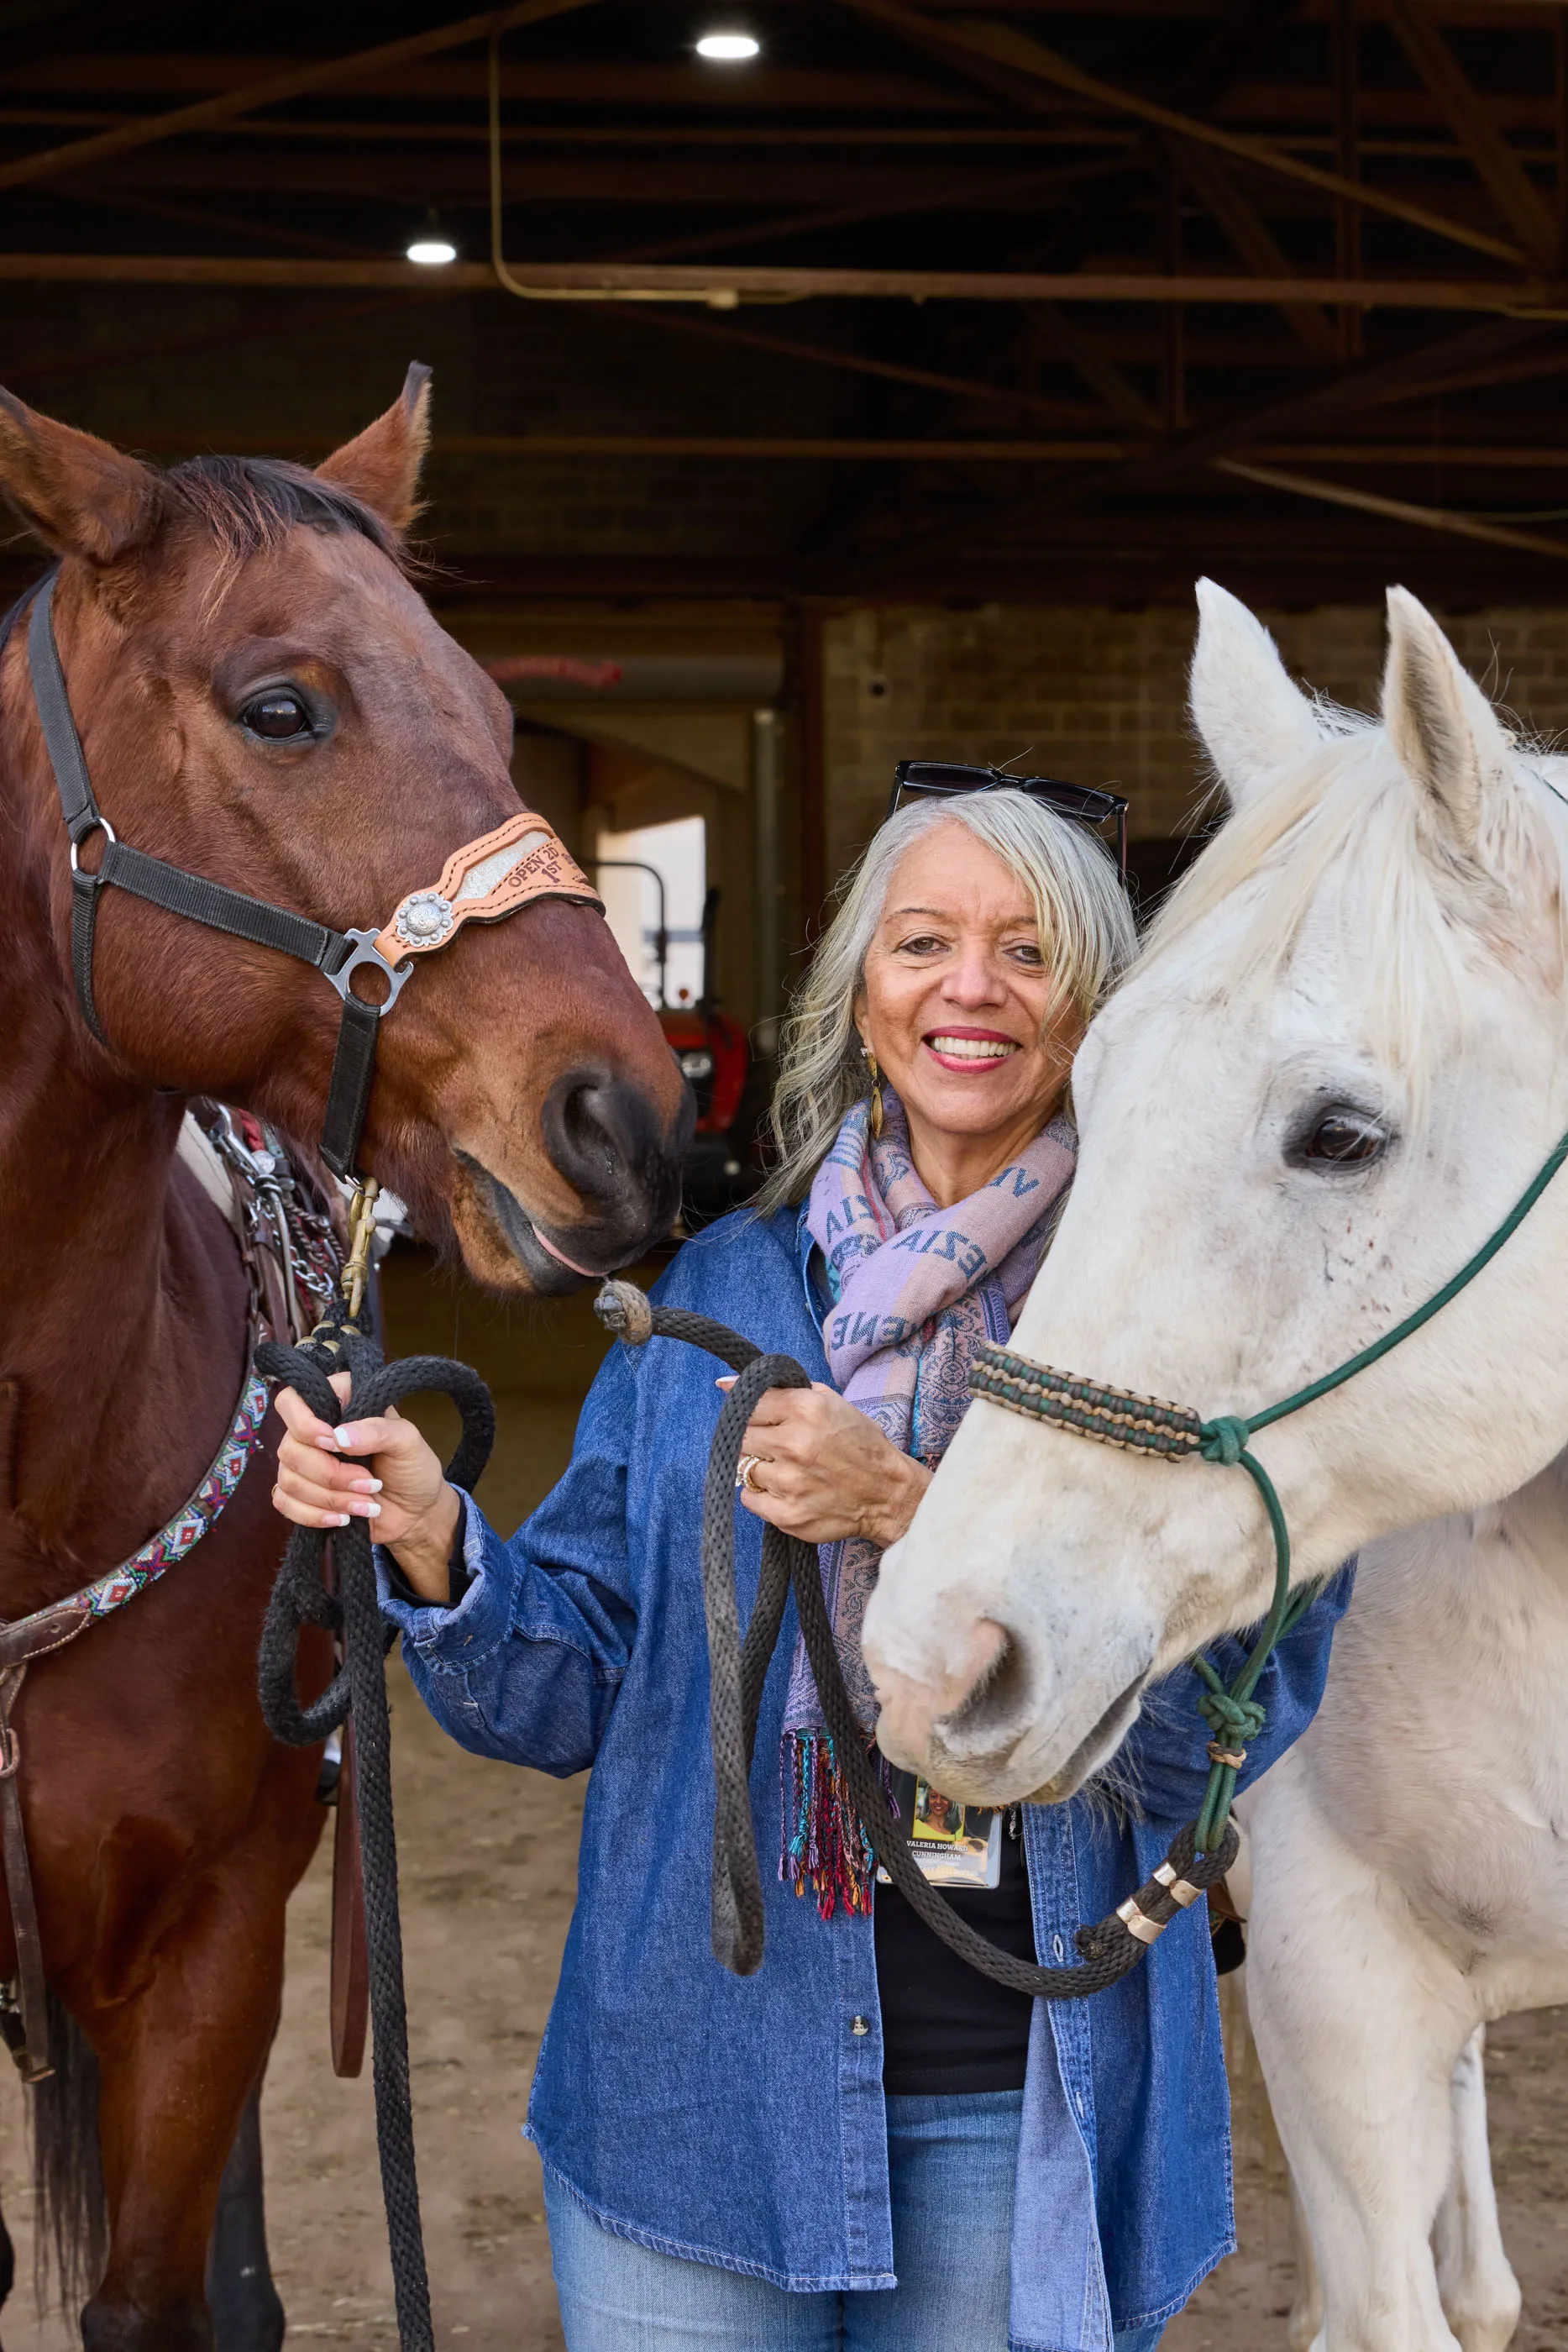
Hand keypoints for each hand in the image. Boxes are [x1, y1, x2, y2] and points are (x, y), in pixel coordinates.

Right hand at [271, 1373, 459, 1602]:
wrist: (415, 1514)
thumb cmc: (413, 1469)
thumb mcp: (408, 1442)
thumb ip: (379, 1431)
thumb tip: (339, 1436)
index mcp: (337, 1404)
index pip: (293, 1400)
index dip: (305, 1423)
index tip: (334, 1443)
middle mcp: (313, 1431)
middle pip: (289, 1448)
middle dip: (331, 1474)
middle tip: (369, 1483)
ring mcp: (304, 1464)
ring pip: (288, 1479)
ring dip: (330, 1498)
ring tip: (366, 1504)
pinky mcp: (301, 1495)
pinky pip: (284, 1503)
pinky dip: (314, 1515)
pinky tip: (343, 1519)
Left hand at [720, 1379, 929, 1548]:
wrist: (887, 1493)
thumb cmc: (859, 1444)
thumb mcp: (829, 1403)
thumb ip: (782, 1390)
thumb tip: (726, 1384)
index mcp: (806, 1409)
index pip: (749, 1403)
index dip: (750, 1411)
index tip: (754, 1417)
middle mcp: (794, 1443)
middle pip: (742, 1436)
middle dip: (755, 1440)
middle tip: (777, 1446)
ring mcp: (789, 1482)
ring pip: (744, 1467)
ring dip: (760, 1467)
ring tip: (788, 1470)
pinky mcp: (787, 1514)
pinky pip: (748, 1498)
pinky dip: (761, 1494)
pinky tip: (785, 1490)